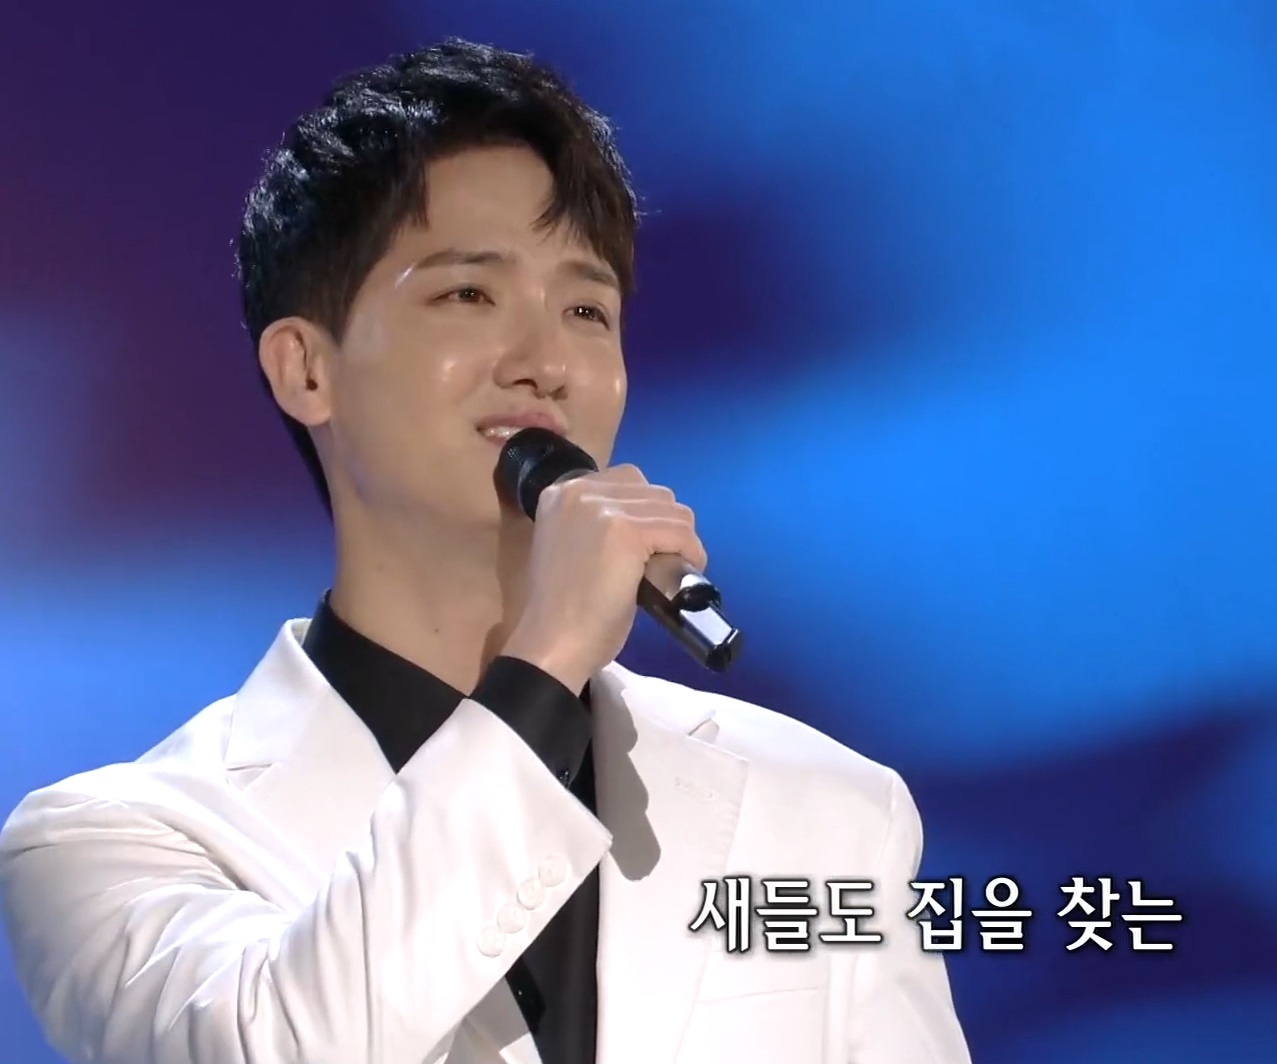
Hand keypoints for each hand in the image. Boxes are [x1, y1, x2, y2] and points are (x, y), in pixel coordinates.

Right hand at [502, 465, 707, 691]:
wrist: (553, 643)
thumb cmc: (562, 610)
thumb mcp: (570, 548)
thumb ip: (594, 527)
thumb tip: (643, 527)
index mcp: (561, 492)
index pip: (628, 482)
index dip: (645, 515)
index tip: (647, 548)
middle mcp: (579, 490)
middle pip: (654, 492)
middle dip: (665, 526)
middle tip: (659, 562)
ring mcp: (603, 508)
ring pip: (673, 510)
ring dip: (680, 541)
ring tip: (670, 571)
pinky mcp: (627, 531)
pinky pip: (681, 533)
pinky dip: (691, 554)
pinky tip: (681, 576)